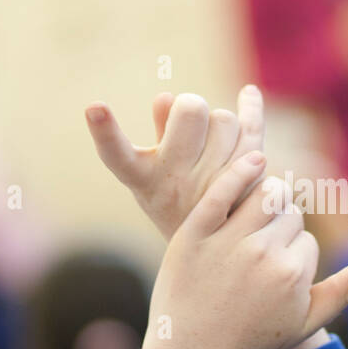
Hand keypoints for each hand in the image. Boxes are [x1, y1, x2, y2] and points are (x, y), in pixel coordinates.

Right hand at [84, 85, 264, 239]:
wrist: (218, 256)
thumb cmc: (177, 204)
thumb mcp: (153, 175)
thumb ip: (156, 133)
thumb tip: (167, 96)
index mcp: (144, 180)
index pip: (116, 155)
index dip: (104, 132)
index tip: (94, 107)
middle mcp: (176, 184)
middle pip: (191, 110)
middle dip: (192, 109)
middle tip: (191, 128)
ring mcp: (214, 184)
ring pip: (225, 119)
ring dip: (221, 124)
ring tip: (214, 150)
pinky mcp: (249, 181)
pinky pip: (253, 130)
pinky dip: (251, 107)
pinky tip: (249, 93)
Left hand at [153, 152, 347, 348]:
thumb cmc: (252, 342)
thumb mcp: (304, 324)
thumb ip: (345, 292)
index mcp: (294, 274)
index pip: (307, 239)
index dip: (294, 256)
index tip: (272, 279)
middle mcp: (263, 253)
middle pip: (289, 215)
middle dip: (280, 229)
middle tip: (257, 253)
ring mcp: (227, 241)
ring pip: (265, 194)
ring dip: (266, 199)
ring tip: (253, 219)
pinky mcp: (195, 232)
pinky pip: (223, 189)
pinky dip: (241, 170)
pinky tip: (254, 162)